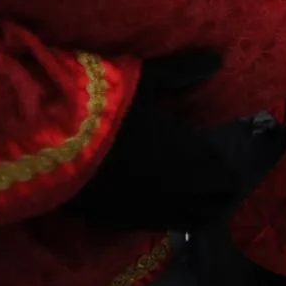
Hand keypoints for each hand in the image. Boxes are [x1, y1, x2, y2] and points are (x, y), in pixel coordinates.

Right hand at [65, 50, 245, 231]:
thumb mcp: (147, 81)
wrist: (52, 147)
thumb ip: (183, 72)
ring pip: (186, 222)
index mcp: (190, 159)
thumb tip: (217, 59)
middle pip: (212, 207)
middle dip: (220, 198)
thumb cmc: (106, 110)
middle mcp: (176, 191)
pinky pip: (156, 227)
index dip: (232, 177)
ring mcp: (148, 211)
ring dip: (197, 213)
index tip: (234, 169)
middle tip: (221, 187)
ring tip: (200, 203)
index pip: (226, 180)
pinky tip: (166, 209)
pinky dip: (168, 220)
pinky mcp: (119, 222)